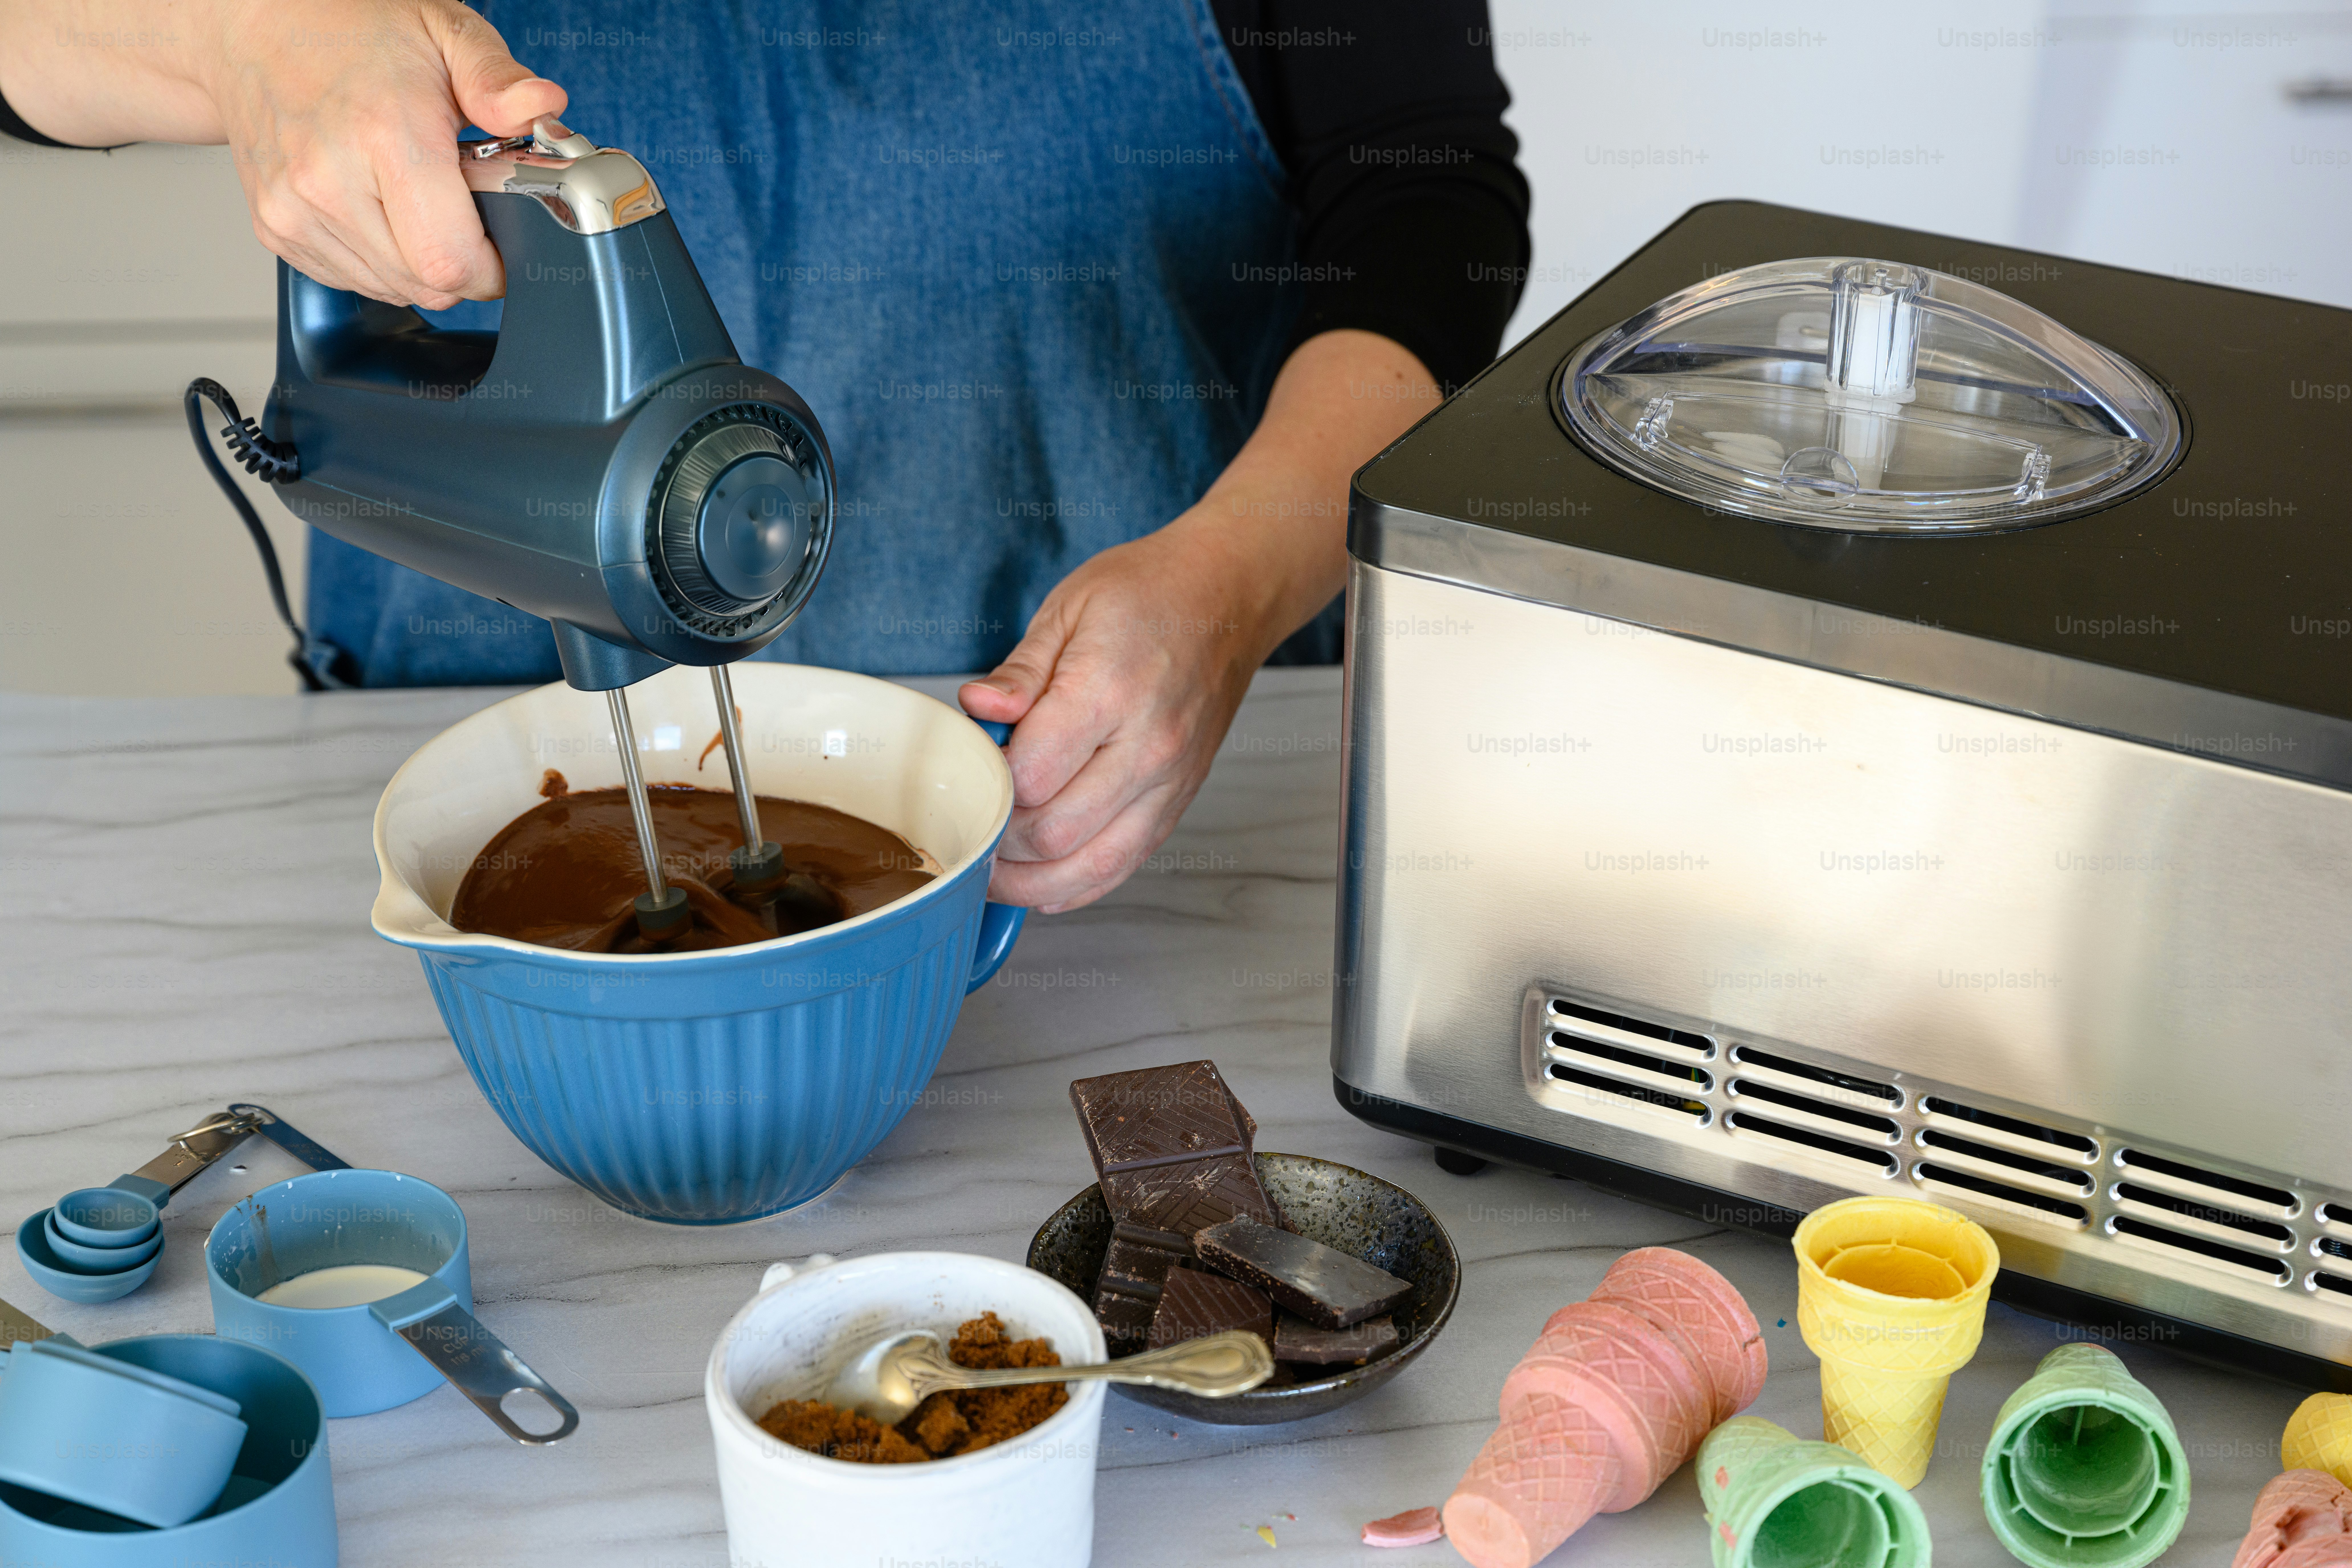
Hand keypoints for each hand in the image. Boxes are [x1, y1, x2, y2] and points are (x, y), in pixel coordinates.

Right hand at [0, 0, 562, 307]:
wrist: (258, 25)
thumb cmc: (353, 27)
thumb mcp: (446, 32)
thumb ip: (501, 81)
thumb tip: (542, 108)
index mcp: (383, 136)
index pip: (451, 260)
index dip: (492, 267)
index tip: (502, 239)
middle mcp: (328, 181)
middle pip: (426, 284)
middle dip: (462, 264)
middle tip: (462, 210)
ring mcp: (294, 210)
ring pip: (392, 289)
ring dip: (420, 263)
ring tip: (417, 200)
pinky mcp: (276, 229)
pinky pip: (353, 280)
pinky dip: (380, 259)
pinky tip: (379, 206)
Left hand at [959, 519, 1274, 912]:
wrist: (1228, 596)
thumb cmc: (1148, 594)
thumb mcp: (1068, 608)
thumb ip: (1019, 672)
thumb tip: (977, 710)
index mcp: (1109, 692)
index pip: (1026, 776)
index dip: (983, 784)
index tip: (966, 768)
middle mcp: (1146, 748)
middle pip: (1052, 833)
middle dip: (998, 838)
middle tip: (971, 815)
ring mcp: (1169, 782)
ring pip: (1088, 866)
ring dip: (1030, 881)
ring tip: (991, 869)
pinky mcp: (1178, 801)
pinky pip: (1123, 866)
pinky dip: (1075, 885)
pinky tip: (1040, 880)